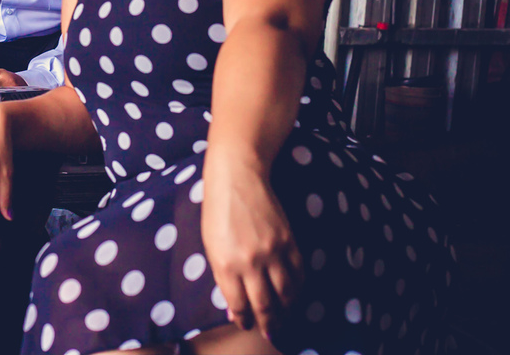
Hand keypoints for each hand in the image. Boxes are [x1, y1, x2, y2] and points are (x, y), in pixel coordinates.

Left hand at [201, 153, 302, 342]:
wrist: (238, 177)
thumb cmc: (218, 210)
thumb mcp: (210, 245)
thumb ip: (222, 277)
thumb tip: (234, 308)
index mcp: (225, 264)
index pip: (238, 306)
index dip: (244, 320)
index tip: (246, 324)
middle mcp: (250, 262)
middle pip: (265, 306)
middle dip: (269, 323)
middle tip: (271, 331)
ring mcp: (272, 252)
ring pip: (287, 294)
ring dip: (287, 309)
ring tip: (284, 315)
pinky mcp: (289, 241)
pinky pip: (299, 273)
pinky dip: (298, 288)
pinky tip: (294, 292)